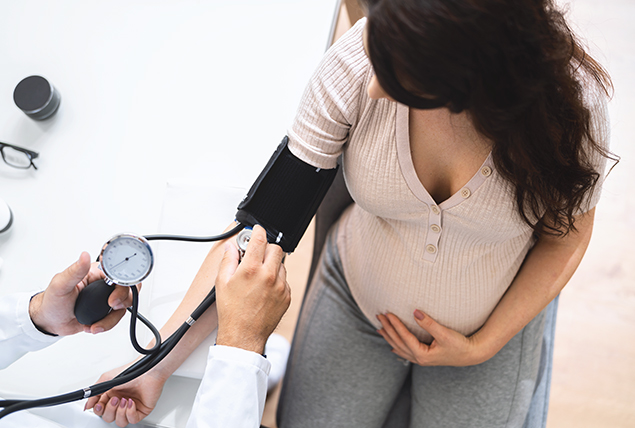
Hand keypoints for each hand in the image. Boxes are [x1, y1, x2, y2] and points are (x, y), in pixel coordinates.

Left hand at [29, 252, 135, 335]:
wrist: (50, 322)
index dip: (122, 285)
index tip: (112, 298)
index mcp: (97, 272)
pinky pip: (117, 317)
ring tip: (96, 323)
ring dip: (112, 318)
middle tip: (110, 306)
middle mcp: (105, 284)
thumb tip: (84, 256)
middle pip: (129, 288)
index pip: (120, 273)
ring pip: (125, 305)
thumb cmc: (53, 301)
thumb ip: (75, 271)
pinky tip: (94, 325)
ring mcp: (107, 297)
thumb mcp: (61, 285)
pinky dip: (107, 324)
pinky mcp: (107, 310)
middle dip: (123, 301)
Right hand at [84, 363, 164, 426]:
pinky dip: (130, 413)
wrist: (148, 371)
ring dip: (120, 412)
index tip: (99, 404)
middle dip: (110, 410)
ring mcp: (130, 407)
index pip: (101, 411)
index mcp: (111, 395)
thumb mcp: (106, 379)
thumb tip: (87, 405)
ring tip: (124, 400)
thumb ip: (94, 393)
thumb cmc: (131, 372)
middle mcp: (120, 402)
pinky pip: (132, 420)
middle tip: (115, 399)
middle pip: (108, 418)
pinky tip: (131, 403)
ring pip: (119, 422)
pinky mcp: (141, 411)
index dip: (99, 410)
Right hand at [215, 225, 290, 354]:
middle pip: (275, 248)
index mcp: (251, 269)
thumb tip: (231, 247)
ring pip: (281, 263)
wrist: (244, 335)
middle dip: (266, 248)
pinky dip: (276, 279)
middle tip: (256, 255)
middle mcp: (269, 275)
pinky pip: (284, 279)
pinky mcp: (287, 296)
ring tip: (259, 276)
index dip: (257, 231)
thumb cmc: (232, 312)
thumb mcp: (222, 283)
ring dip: (272, 264)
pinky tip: (264, 288)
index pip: (259, 239)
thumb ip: (228, 260)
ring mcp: (280, 286)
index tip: (256, 230)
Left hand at [376, 310, 491, 366]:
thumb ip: (429, 323)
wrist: (471, 355)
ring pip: (400, 348)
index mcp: (422, 354)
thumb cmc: (460, 344)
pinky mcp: (425, 358)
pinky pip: (406, 353)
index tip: (387, 313)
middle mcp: (419, 359)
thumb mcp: (445, 333)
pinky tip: (392, 345)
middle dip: (388, 329)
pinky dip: (397, 347)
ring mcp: (421, 360)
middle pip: (398, 342)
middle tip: (379, 316)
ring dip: (389, 337)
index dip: (395, 324)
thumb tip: (415, 312)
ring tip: (380, 328)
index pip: (404, 337)